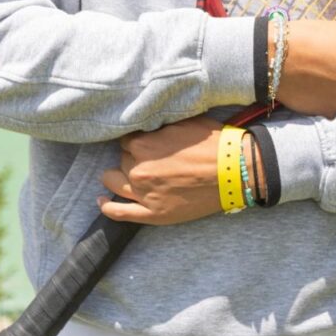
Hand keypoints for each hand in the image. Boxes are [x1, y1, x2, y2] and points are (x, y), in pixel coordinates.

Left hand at [98, 115, 224, 224]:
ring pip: (114, 182)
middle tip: (150, 156)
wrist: (233, 171)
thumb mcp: (183, 122)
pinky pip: (121, 213)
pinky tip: (102, 201)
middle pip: (122, 160)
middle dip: (132, 157)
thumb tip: (147, 121)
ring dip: (116, 176)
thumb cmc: (211, 143)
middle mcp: (138, 169)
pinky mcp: (153, 214)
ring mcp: (144, 194)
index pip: (126, 140)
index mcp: (143, 144)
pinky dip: (108, 207)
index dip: (136, 140)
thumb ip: (158, 124)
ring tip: (123, 174)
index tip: (146, 141)